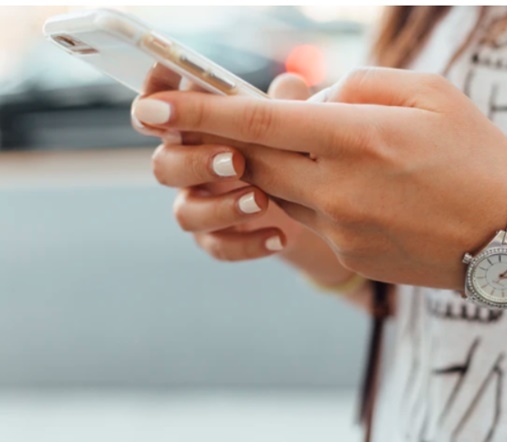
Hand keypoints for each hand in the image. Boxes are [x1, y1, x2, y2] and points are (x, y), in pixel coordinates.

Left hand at [132, 67, 506, 288]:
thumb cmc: (477, 155)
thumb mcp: (430, 93)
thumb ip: (358, 85)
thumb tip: (305, 97)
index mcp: (359, 137)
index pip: (259, 121)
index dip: (200, 112)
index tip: (152, 108)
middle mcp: (339, 187)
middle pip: (254, 159)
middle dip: (233, 139)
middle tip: (228, 124)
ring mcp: (341, 228)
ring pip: (278, 190)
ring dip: (282, 166)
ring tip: (331, 152)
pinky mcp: (348, 254)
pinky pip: (310, 217)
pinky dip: (316, 194)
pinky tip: (361, 189)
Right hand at [133, 71, 312, 260]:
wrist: (306, 201)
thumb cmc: (286, 145)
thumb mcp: (290, 120)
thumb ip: (285, 102)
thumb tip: (290, 84)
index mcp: (195, 126)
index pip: (159, 109)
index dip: (153, 99)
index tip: (165, 97)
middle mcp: (187, 164)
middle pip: (164, 165)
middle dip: (196, 162)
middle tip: (236, 160)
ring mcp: (199, 203)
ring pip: (185, 212)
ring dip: (221, 207)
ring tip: (262, 201)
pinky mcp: (216, 237)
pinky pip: (217, 246)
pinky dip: (247, 243)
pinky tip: (280, 236)